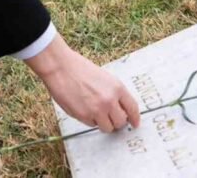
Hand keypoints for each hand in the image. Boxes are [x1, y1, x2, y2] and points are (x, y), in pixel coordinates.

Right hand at [24, 34, 140, 132]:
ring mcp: (97, 110)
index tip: (135, 123)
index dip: (135, 118)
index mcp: (117, 88)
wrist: (62, 68)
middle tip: (111, 119)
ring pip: (108, 128)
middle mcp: (110, 100)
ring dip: (104, 124)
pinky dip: (91, 121)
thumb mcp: (105, 78)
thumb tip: (120, 109)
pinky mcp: (84, 116)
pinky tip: (85, 108)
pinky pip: (92, 125)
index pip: (133, 108)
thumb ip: (114, 93)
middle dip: (117, 122)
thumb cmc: (81, 70)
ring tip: (97, 114)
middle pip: (121, 122)